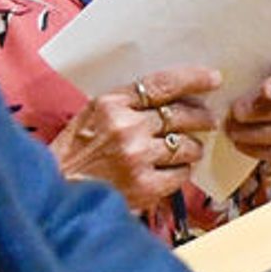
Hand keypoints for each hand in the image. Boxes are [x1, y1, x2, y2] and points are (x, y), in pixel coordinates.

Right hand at [52, 69, 224, 214]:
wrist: (56, 193)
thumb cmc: (74, 153)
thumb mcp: (92, 115)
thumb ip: (128, 104)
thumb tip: (174, 98)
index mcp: (111, 104)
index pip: (163, 84)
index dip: (194, 78)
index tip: (214, 78)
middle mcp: (126, 127)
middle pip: (183, 115)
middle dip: (202, 117)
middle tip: (208, 120)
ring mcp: (137, 158)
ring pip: (188, 145)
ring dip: (192, 147)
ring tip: (185, 150)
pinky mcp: (145, 187)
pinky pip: (182, 174)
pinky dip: (181, 172)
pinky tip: (171, 171)